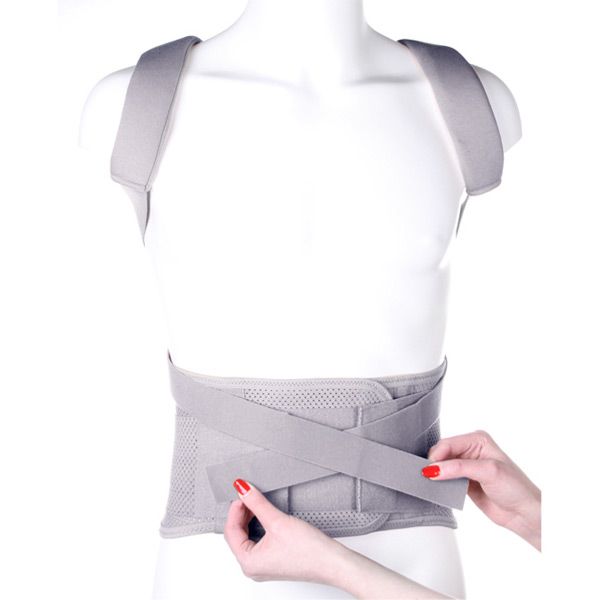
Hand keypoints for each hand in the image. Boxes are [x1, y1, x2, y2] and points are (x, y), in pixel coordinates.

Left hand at [223, 478, 349, 585]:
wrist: (332, 561)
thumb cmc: (308, 550)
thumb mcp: (277, 521)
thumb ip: (257, 503)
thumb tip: (243, 489)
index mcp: (248, 563)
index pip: (231, 531)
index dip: (235, 509)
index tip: (242, 493)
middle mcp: (253, 568)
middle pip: (237, 535)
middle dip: (241, 513)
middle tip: (248, 495)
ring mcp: (263, 565)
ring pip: (247, 537)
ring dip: (250, 518)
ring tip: (256, 502)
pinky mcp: (273, 560)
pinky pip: (258, 541)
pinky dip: (258, 526)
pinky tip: (265, 514)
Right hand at [425, 429, 540, 549]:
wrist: (525, 514)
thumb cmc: (516, 488)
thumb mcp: (488, 472)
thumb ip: (458, 468)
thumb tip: (432, 469)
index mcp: (477, 440)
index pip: (448, 444)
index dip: (436, 456)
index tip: (428, 470)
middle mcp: (471, 450)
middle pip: (442, 454)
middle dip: (433, 464)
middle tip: (425, 477)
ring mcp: (467, 467)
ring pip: (441, 467)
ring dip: (435, 475)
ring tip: (428, 483)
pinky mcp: (464, 482)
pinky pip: (445, 480)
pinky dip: (439, 484)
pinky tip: (437, 489)